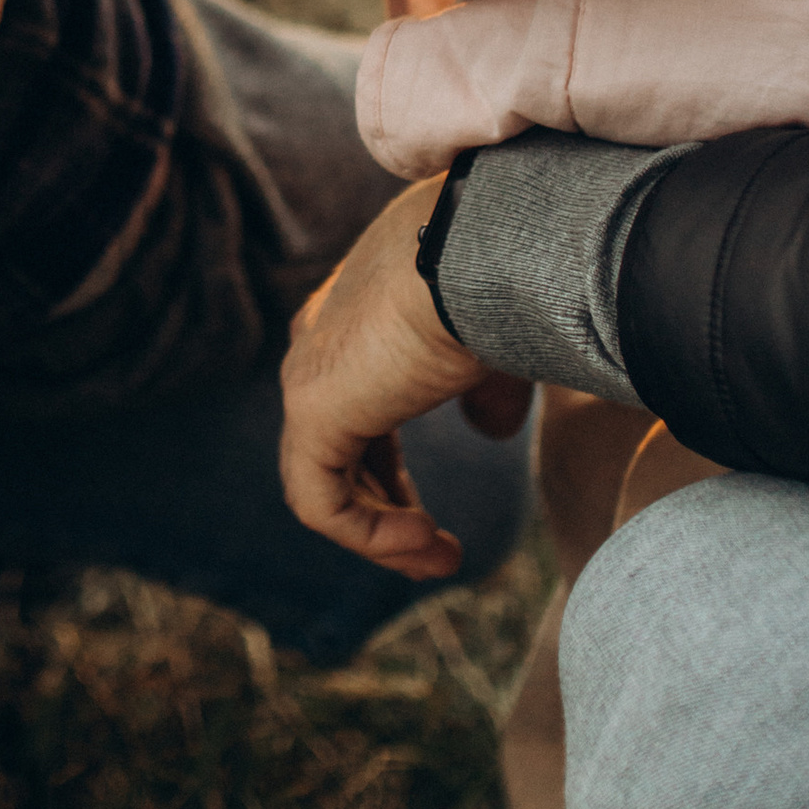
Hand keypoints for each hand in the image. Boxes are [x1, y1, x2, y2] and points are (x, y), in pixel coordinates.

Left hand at [280, 180, 532, 579]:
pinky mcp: (311, 408)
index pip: (357, 414)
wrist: (483, 250)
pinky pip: (320, 500)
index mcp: (355, 320)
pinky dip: (369, 534)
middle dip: (388, 513)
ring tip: (441, 558)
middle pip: (337, 454)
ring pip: (324, 484)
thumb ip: (487, 390)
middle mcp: (317, 344)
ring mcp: (308, 376)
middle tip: (442, 553)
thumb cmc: (500, 281)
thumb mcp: (496, 344)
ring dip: (383, 534)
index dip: (391, 478)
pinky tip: (424, 540)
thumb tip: (492, 431)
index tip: (438, 523)